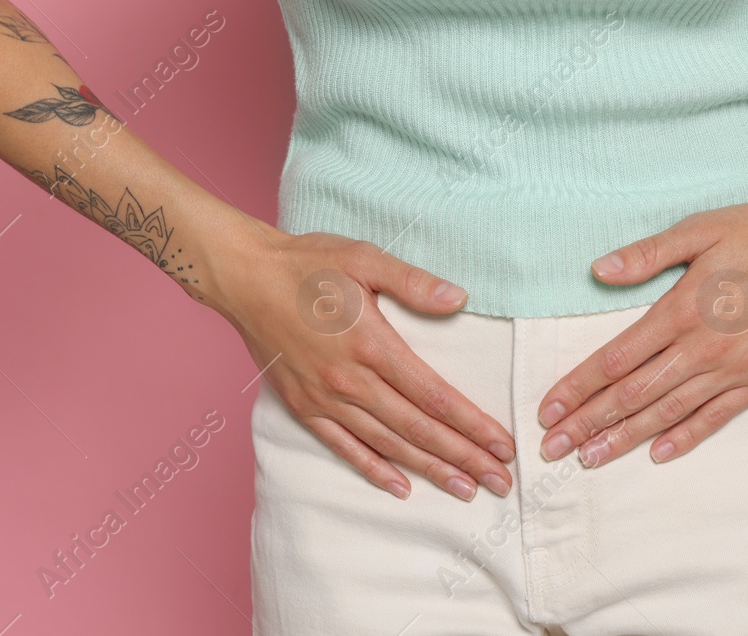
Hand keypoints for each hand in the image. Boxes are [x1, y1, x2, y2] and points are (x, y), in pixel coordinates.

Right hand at [207, 224, 516, 500]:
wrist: (244, 277)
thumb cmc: (307, 264)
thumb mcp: (364, 258)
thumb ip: (413, 282)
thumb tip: (459, 298)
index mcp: (372, 344)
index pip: (434, 396)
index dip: (472, 425)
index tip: (502, 445)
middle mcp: (350, 380)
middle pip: (418, 429)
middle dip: (464, 458)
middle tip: (500, 481)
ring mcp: (324, 398)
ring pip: (387, 444)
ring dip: (429, 470)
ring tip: (465, 489)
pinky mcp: (303, 406)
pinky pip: (344, 447)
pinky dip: (373, 469)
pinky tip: (401, 487)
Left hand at [535, 185, 747, 466]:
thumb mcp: (701, 229)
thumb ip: (647, 255)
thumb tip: (599, 270)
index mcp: (681, 310)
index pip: (616, 359)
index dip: (578, 387)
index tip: (548, 409)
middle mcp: (703, 348)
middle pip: (633, 394)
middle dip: (588, 423)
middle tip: (552, 448)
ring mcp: (734, 370)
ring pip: (669, 412)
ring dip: (625, 438)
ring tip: (589, 459)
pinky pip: (716, 417)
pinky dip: (684, 437)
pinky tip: (657, 454)